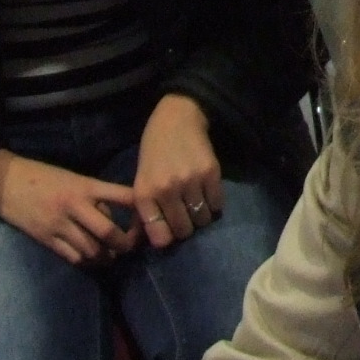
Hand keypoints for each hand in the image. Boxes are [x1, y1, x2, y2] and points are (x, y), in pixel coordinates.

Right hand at [0, 150, 138, 264]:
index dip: (141, 210)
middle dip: (126, 244)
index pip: (123, 196)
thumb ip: (95, 196)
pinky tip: (90, 259)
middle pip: (110, 233)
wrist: (4, 180)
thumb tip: (113, 219)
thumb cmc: (42, 176)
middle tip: (131, 246)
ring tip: (111, 255)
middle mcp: (75, 206)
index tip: (149, 217)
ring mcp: (59, 224)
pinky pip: (73, 257)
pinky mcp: (45, 239)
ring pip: (92, 250)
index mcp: (85, 186)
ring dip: (106, 256)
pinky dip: (86, 261)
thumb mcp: (73, 178)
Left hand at [134, 92, 224, 247]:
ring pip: (202, 220)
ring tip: (196, 202)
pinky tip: (207, 192)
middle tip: (185, 215)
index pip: (160, 237)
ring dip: (201, 215)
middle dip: (186, 227)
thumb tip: (155, 240)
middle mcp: (166, 190)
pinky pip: (218, 205)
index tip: (169, 230)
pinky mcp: (211, 173)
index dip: (166, 238)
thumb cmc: (154, 151)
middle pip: (184, 231)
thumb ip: (146, 209)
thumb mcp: (141, 179)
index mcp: (144, 193)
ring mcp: (190, 181)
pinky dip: (214, 204)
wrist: (176, 118)